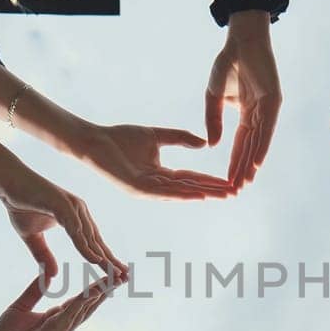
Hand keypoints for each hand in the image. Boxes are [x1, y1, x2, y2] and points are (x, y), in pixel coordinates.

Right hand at [0, 173, 125, 279]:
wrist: (7, 181)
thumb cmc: (19, 204)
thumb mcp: (32, 236)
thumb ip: (43, 254)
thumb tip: (52, 275)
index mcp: (75, 217)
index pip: (93, 242)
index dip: (105, 259)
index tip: (117, 275)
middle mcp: (79, 211)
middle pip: (97, 241)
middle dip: (111, 260)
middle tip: (125, 278)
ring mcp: (73, 207)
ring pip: (90, 238)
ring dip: (103, 257)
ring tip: (114, 274)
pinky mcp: (62, 205)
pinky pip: (76, 231)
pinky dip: (86, 247)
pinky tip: (95, 260)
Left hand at [0, 273, 119, 330]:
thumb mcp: (21, 307)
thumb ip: (35, 291)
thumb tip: (45, 274)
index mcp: (58, 319)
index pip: (82, 301)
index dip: (97, 288)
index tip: (111, 275)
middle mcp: (64, 327)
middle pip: (90, 304)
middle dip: (107, 289)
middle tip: (124, 275)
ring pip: (85, 308)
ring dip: (101, 293)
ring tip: (115, 279)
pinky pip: (70, 314)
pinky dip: (82, 302)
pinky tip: (92, 291)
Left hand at [77, 123, 235, 200]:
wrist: (94, 140)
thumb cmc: (120, 138)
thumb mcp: (157, 135)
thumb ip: (179, 138)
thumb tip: (202, 142)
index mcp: (159, 174)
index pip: (190, 178)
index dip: (209, 180)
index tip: (229, 181)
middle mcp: (155, 185)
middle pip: (189, 188)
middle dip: (212, 190)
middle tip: (235, 192)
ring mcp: (146, 189)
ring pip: (180, 192)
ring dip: (203, 194)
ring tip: (223, 194)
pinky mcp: (136, 188)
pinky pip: (163, 192)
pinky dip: (182, 194)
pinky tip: (198, 195)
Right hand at [206, 16, 281, 188]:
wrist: (240, 40)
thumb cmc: (227, 64)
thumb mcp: (213, 97)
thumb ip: (213, 120)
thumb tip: (212, 146)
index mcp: (247, 114)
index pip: (240, 143)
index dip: (234, 162)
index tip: (228, 181)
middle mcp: (260, 114)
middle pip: (251, 147)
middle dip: (243, 168)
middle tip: (237, 190)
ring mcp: (268, 109)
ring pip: (259, 142)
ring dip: (253, 162)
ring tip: (245, 182)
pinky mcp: (274, 101)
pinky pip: (267, 128)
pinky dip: (262, 146)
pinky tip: (257, 162)